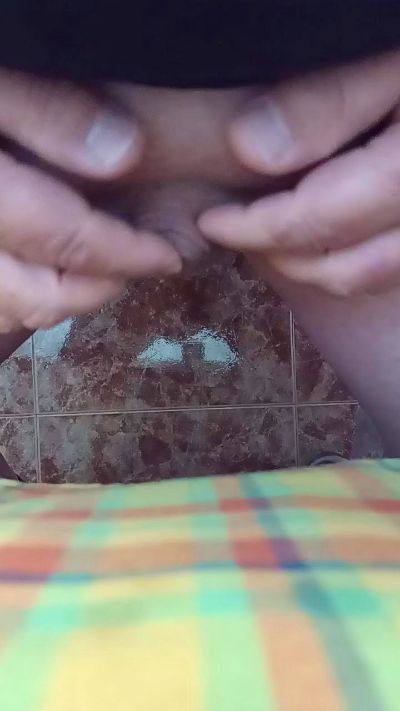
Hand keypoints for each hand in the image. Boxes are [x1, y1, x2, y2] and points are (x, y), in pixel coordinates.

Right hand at [0, 71, 186, 331]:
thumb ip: (44, 110)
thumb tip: (122, 154)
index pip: (67, 241)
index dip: (126, 256)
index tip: (167, 258)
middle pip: (37, 296)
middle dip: (96, 290)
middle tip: (134, 268)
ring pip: (5, 312)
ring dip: (56, 303)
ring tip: (93, 275)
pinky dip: (15, 303)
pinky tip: (35, 276)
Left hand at [200, 51, 399, 294]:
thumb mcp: (389, 54)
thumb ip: (329, 101)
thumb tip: (250, 149)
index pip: (320, 221)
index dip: (256, 229)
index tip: (212, 220)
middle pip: (348, 265)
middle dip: (282, 256)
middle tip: (236, 230)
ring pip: (374, 275)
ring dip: (315, 267)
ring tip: (272, 237)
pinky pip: (396, 265)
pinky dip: (353, 258)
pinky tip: (325, 232)